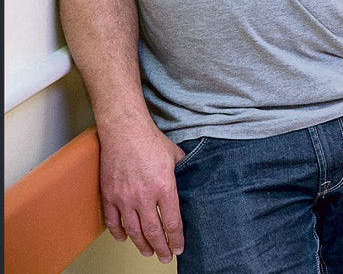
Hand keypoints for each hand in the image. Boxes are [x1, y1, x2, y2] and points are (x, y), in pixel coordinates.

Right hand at [97, 121, 185, 262]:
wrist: (125, 131)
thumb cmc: (151, 141)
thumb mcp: (176, 156)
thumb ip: (182, 172)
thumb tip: (188, 181)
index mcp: (164, 188)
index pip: (172, 222)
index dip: (176, 238)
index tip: (179, 247)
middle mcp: (144, 197)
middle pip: (153, 231)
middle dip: (161, 247)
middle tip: (165, 257)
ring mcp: (124, 198)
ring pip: (133, 230)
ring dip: (141, 244)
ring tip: (148, 252)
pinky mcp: (109, 195)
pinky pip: (112, 221)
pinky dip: (118, 232)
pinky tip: (124, 239)